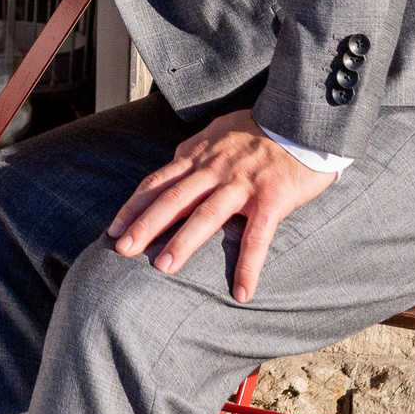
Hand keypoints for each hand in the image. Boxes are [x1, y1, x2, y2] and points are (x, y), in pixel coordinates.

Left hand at [106, 113, 333, 303]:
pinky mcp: (273, 197)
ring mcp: (242, 182)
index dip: (134, 206)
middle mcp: (214, 168)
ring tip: (163, 268)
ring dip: (183, 242)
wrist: (300, 121)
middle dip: (145, 225)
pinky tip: (241, 292)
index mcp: (199, 155)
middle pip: (173, 198)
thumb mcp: (217, 133)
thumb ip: (195, 152)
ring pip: (206, 214)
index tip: (114, 229)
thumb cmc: (259, 130)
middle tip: (122, 250)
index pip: (158, 182)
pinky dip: (248, 266)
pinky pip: (257, 236)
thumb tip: (173, 164)